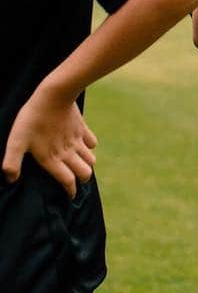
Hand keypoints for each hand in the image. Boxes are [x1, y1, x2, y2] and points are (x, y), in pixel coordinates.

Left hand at [2, 84, 97, 198]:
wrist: (54, 96)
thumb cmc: (32, 119)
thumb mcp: (16, 141)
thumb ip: (12, 162)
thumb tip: (10, 180)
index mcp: (53, 159)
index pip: (68, 181)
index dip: (70, 191)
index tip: (70, 196)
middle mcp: (68, 153)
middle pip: (84, 173)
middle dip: (82, 180)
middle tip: (76, 181)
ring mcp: (77, 141)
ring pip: (91, 160)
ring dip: (87, 165)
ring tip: (79, 166)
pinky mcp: (82, 129)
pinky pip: (92, 143)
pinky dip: (89, 147)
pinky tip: (82, 145)